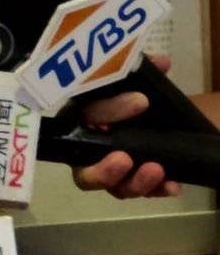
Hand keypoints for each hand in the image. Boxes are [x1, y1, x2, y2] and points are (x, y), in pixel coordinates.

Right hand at [71, 55, 179, 198]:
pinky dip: (156, 190)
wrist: (152, 113)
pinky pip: (140, 192)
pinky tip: (173, 185)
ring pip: (112, 187)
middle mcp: (89, 150)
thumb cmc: (130, 95)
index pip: (85, 115)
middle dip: (101, 170)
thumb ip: (136, 69)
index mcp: (82, 119)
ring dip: (134, 182)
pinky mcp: (131, 182)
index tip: (141, 101)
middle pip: (83, 171)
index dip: (109, 111)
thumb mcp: (132, 80)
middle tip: (123, 159)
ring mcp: (109, 170)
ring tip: (156, 170)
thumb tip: (158, 62)